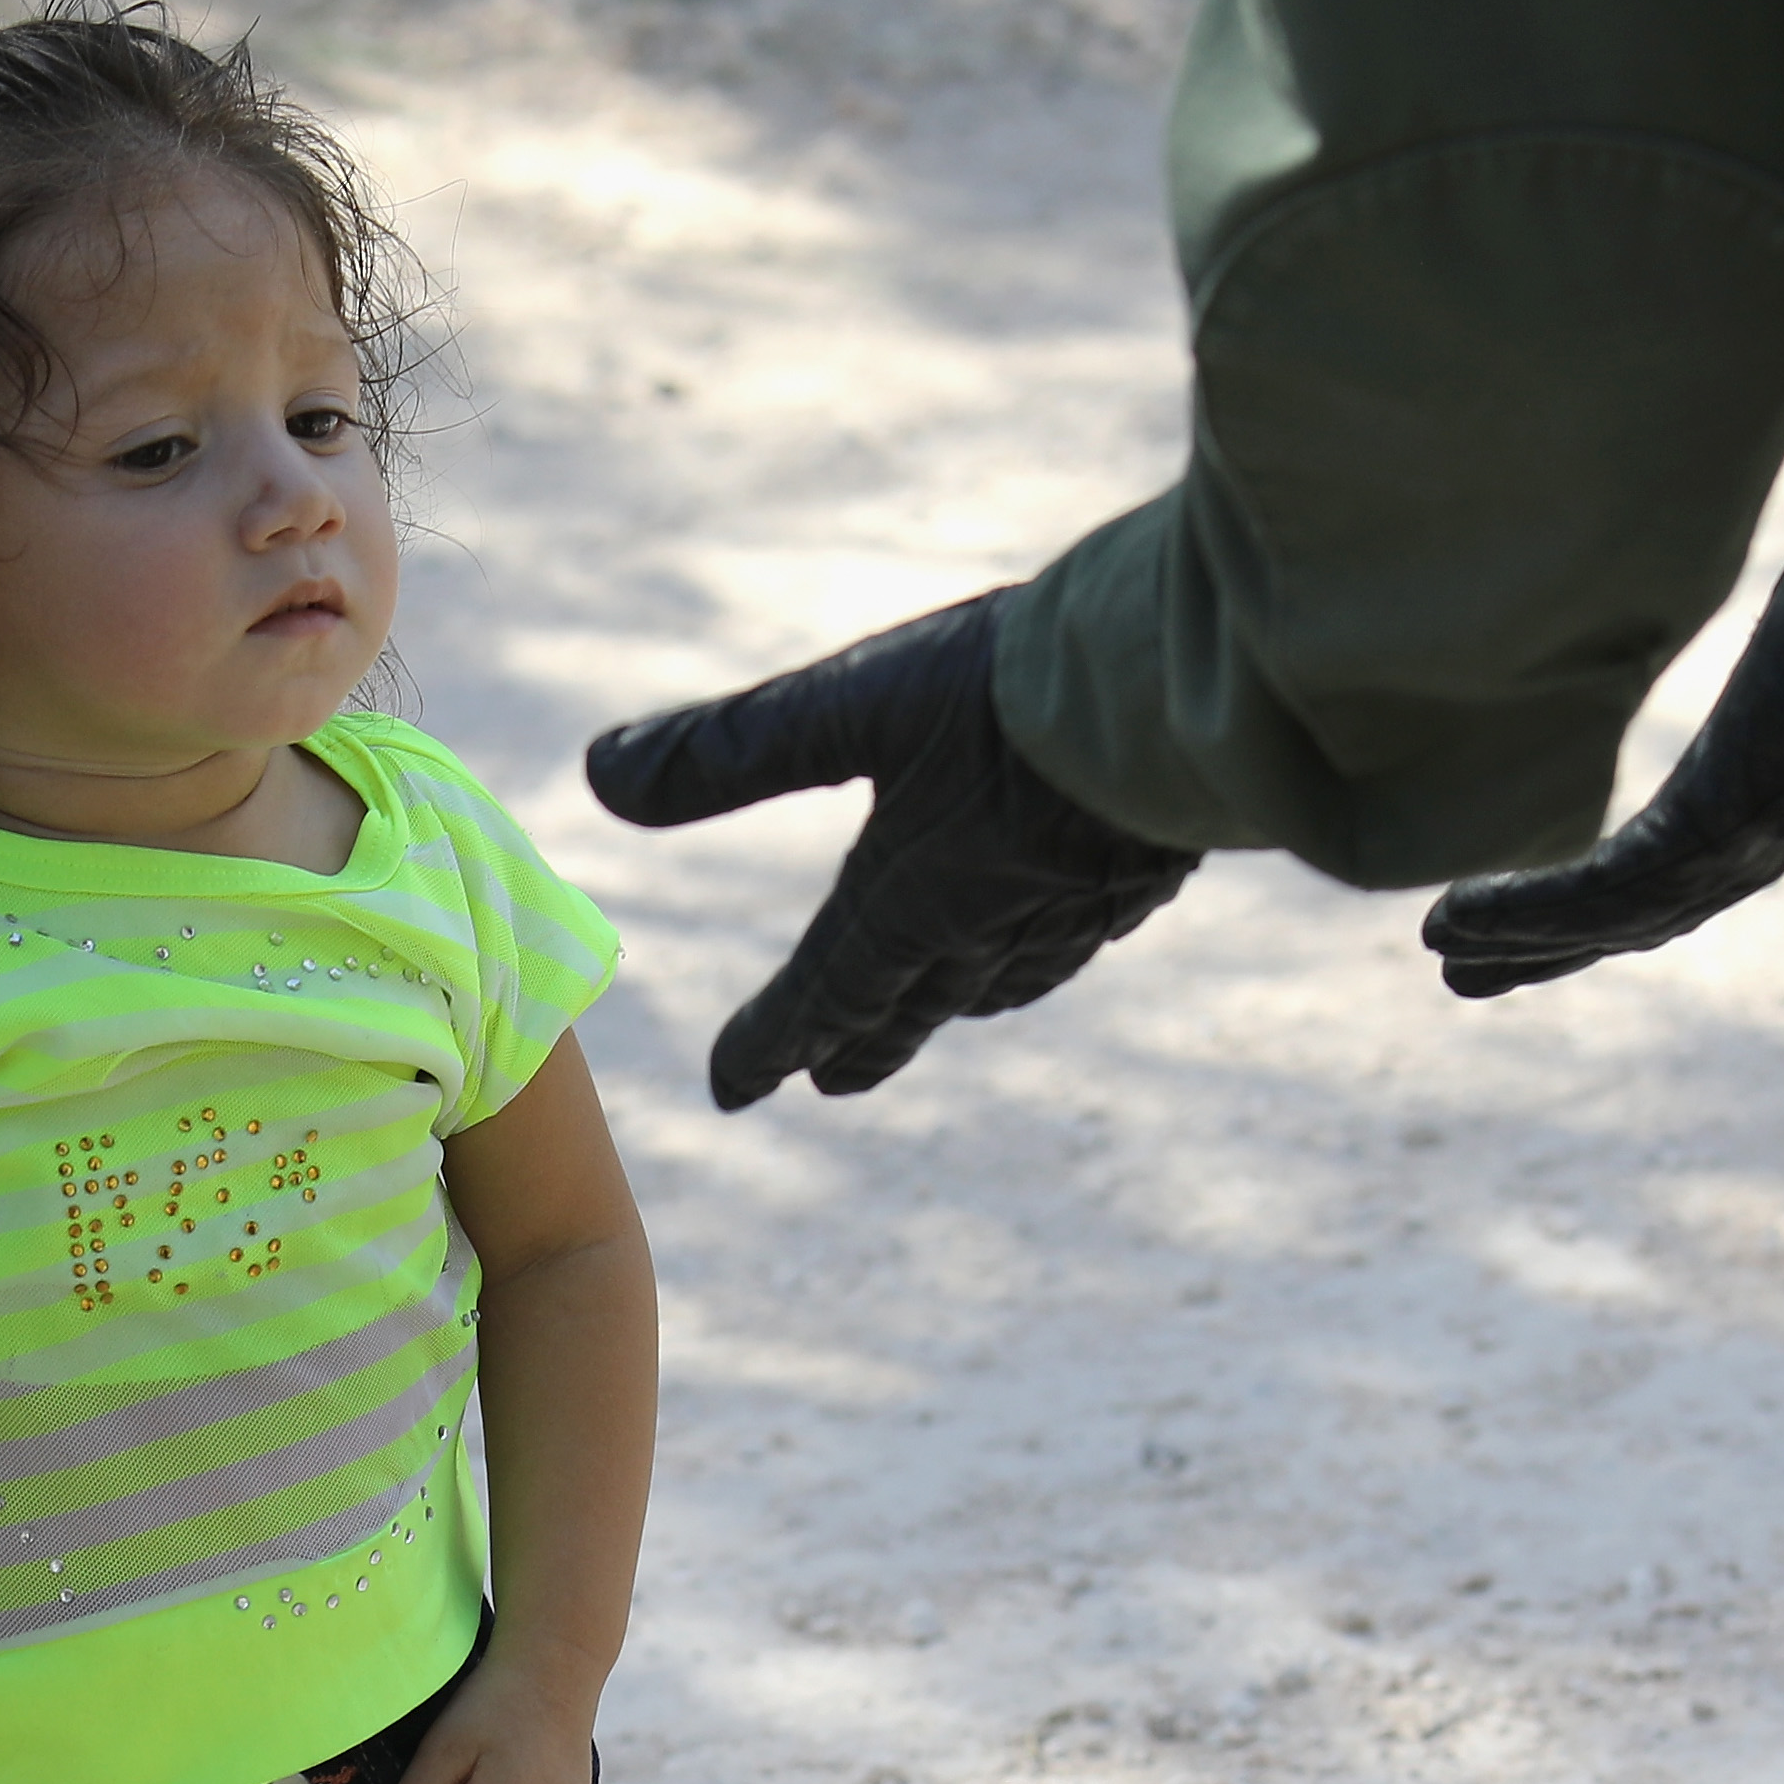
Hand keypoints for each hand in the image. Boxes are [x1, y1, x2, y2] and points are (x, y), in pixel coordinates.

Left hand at [584, 591, 1203, 1109]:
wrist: (1185, 694)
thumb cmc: (1010, 699)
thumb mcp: (847, 707)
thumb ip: (728, 750)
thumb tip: (597, 776)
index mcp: (903, 906)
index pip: (817, 995)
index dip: (766, 1041)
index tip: (728, 1089)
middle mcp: (982, 932)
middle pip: (905, 1006)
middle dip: (856, 1043)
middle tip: (825, 1081)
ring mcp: (1068, 914)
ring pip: (991, 981)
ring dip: (946, 1006)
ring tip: (927, 1012)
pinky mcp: (1138, 878)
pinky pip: (1065, 941)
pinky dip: (1030, 957)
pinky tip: (1045, 934)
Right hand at [1416, 563, 1783, 997]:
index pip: (1702, 853)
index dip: (1627, 885)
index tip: (1572, 898)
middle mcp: (1779, 828)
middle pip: (1648, 915)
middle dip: (1559, 945)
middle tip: (1472, 971)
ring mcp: (1748, 840)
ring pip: (1615, 919)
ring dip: (1526, 939)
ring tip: (1441, 949)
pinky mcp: (1715, 831)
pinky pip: (1603, 895)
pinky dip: (1527, 912)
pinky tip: (1451, 919)